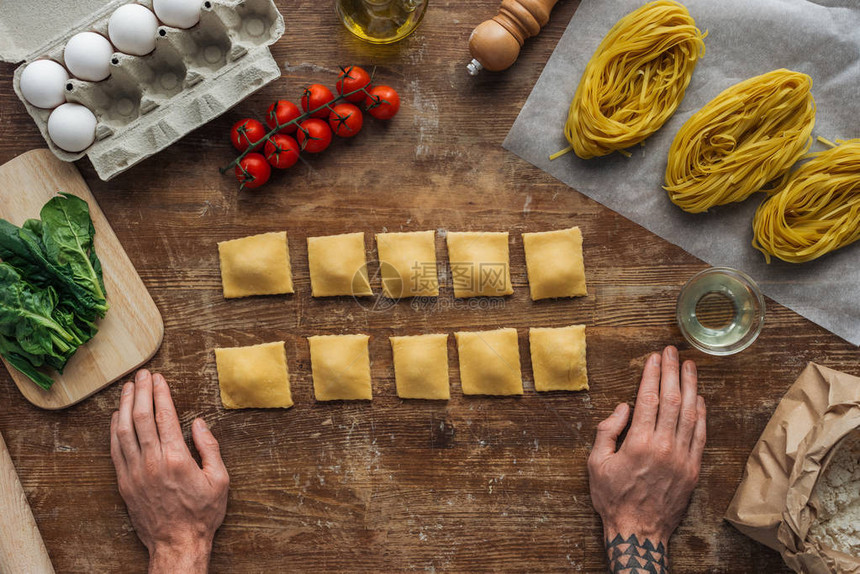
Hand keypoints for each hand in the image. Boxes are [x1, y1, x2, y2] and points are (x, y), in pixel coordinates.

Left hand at [110, 370, 228, 573]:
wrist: (177, 544)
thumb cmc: (201, 514)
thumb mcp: (219, 480)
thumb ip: (210, 448)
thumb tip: (199, 424)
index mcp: (176, 458)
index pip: (164, 416)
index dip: (161, 393)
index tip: (159, 378)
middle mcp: (151, 462)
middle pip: (140, 417)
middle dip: (140, 392)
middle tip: (142, 374)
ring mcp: (134, 472)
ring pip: (123, 430)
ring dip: (124, 405)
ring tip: (127, 388)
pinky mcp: (124, 483)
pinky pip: (115, 449)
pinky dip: (114, 429)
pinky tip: (116, 417)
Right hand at [587, 346, 705, 571]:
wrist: (639, 532)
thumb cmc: (613, 498)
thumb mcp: (596, 463)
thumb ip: (607, 431)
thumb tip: (623, 407)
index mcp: (638, 443)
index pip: (648, 398)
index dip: (652, 374)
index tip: (654, 357)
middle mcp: (664, 446)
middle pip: (672, 399)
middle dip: (673, 372)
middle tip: (673, 352)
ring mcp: (682, 458)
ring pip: (690, 413)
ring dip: (691, 386)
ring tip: (690, 366)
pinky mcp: (693, 469)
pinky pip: (700, 435)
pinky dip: (702, 414)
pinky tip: (700, 399)